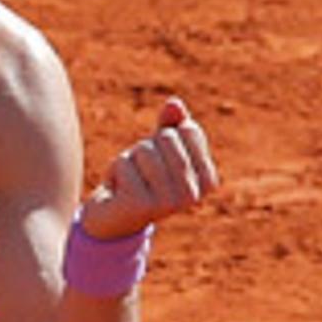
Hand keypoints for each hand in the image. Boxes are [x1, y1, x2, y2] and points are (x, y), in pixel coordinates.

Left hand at [79, 96, 219, 240]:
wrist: (114, 218)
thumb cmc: (142, 178)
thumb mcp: (159, 148)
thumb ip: (170, 125)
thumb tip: (174, 103)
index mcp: (207, 180)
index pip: (188, 129)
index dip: (166, 136)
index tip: (161, 160)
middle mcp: (192, 195)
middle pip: (166, 138)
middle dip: (146, 148)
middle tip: (141, 172)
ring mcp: (167, 203)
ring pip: (144, 150)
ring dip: (129, 159)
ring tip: (129, 180)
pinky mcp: (140, 205)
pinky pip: (123, 164)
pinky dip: (114, 171)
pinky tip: (117, 190)